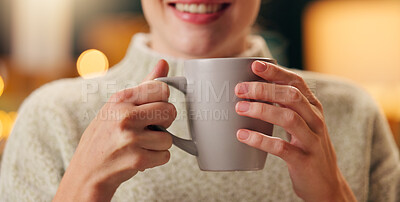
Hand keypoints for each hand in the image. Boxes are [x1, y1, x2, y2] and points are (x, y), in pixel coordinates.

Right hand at [54, 60, 175, 201]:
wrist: (86, 172)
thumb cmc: (104, 136)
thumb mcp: (117, 106)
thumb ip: (144, 85)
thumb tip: (164, 62)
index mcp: (120, 99)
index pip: (162, 89)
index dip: (162, 101)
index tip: (152, 109)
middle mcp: (125, 115)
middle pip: (171, 111)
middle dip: (164, 122)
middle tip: (148, 128)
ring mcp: (131, 138)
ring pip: (169, 138)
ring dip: (158, 145)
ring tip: (138, 145)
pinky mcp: (137, 159)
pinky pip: (165, 156)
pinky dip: (155, 159)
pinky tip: (138, 157)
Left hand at [235, 61, 356, 201]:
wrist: (326, 184)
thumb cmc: (306, 148)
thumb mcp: (302, 124)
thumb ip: (286, 107)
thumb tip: (255, 90)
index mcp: (313, 108)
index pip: (296, 82)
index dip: (276, 72)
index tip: (254, 65)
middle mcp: (315, 121)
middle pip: (291, 96)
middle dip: (264, 90)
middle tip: (239, 89)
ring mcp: (311, 141)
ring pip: (288, 118)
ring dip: (261, 110)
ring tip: (239, 108)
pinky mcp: (304, 160)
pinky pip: (281, 147)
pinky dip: (260, 140)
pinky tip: (243, 136)